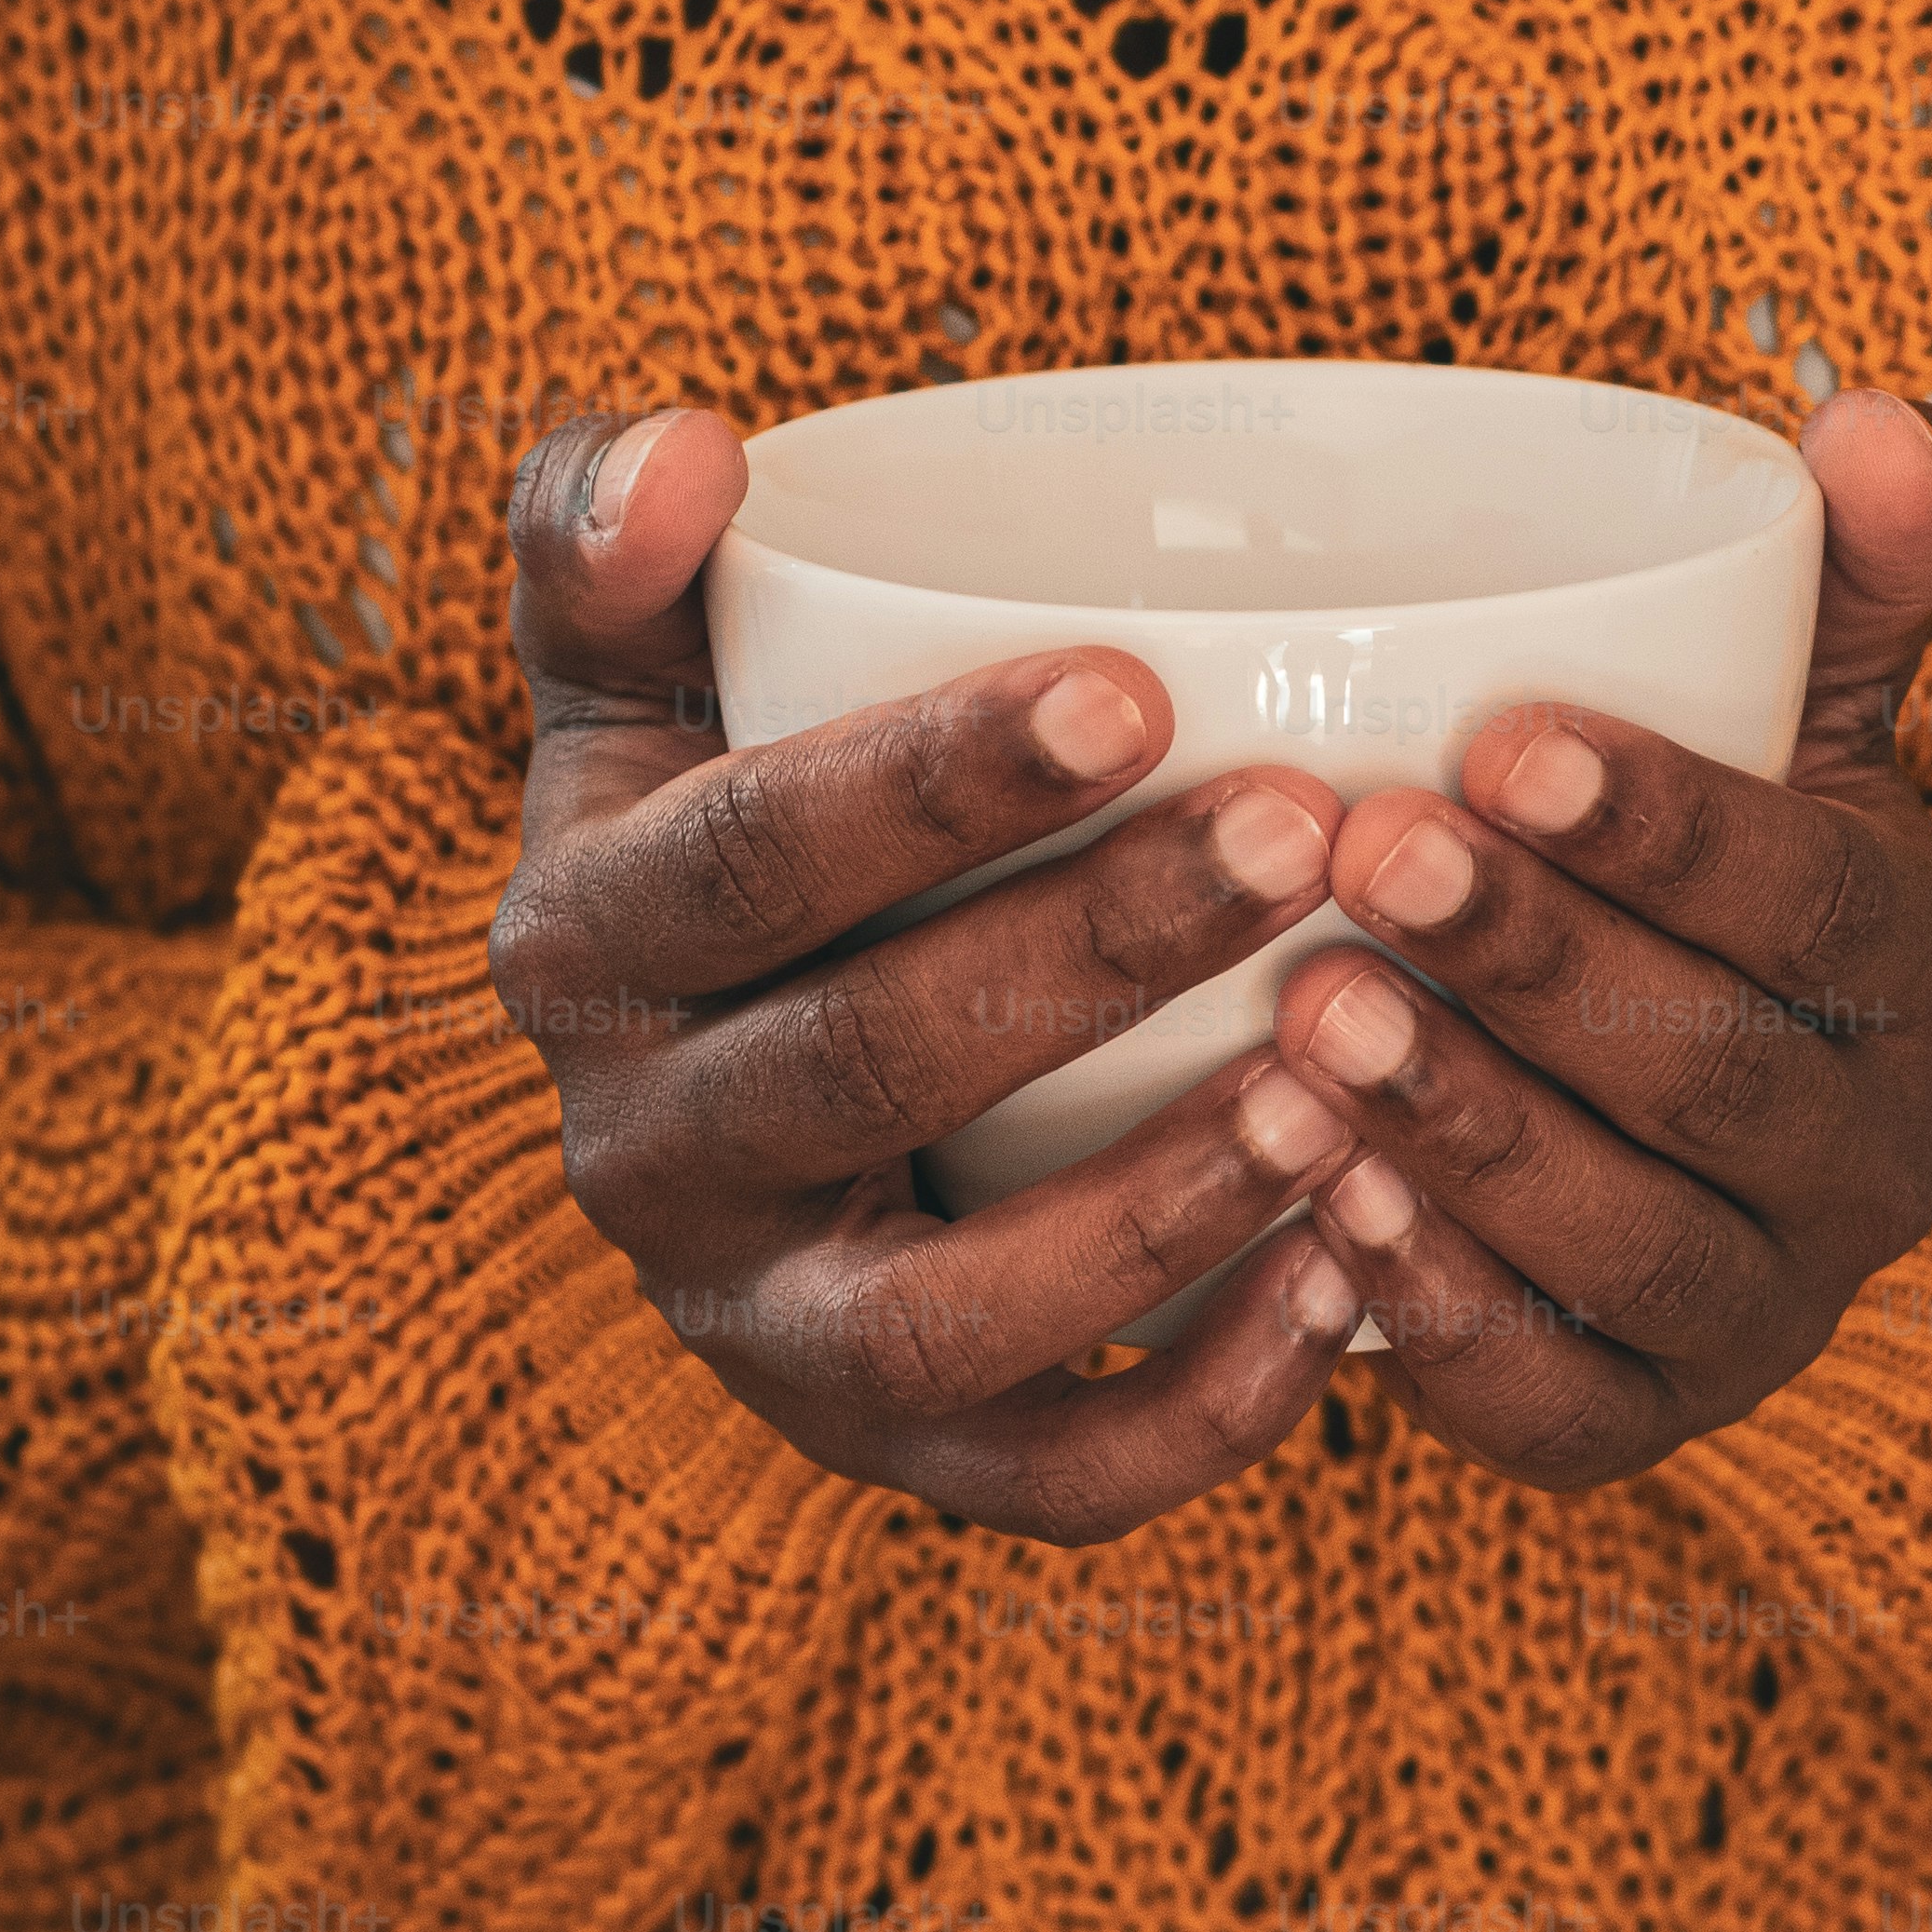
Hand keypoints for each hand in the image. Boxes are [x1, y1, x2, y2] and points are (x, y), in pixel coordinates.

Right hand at [490, 407, 1372, 1543]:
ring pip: (934, 1319)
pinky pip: (1037, 1480)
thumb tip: (688, 451)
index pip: (743, 858)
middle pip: (858, 1066)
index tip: (1136, 687)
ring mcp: (761, 1325)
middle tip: (1302, 835)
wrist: (718, 1059)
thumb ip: (611, 529)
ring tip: (1333, 1085)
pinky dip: (1194, 1418)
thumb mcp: (635, 665)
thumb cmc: (726, 814)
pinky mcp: (885, 1452)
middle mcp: (640, 1157)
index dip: (927, 782)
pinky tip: (1348, 1288)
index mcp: (582, 941)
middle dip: (1088, 950)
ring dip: (1144, 1211)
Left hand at [1268, 389, 1931, 1487]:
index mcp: (1928, 965)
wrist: (1626, 1098)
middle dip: (1539, 964)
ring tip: (1309, 1024)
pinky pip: (1561, 1402)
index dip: (1673, 829)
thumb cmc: (1681, 867)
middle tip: (1366, 859)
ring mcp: (1772, 1309)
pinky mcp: (1648, 1421)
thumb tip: (1875, 425)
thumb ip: (1851, 569)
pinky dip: (1446, 1315)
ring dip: (1471, 1132)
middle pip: (1718, 1074)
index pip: (1822, 899)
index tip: (1504, 742)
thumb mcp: (1782, 709)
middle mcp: (1882, 1160)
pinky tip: (1320, 1214)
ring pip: (1636, 1243)